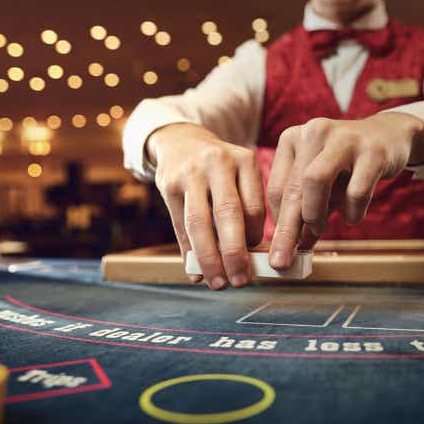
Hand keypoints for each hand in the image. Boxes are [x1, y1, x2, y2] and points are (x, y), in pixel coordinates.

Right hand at [147, 123, 265, 288]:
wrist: (181, 141)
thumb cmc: (219, 168)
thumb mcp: (239, 173)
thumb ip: (246, 207)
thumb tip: (251, 258)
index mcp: (244, 160)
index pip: (254, 207)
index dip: (255, 238)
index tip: (254, 259)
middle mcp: (218, 163)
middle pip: (228, 214)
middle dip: (235, 253)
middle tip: (241, 281)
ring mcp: (190, 173)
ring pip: (199, 223)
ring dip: (209, 258)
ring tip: (217, 283)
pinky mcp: (168, 184)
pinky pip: (179, 225)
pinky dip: (188, 253)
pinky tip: (195, 273)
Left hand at [266, 112, 423, 268]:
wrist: (388, 137)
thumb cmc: (345, 167)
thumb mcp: (321, 186)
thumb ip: (305, 213)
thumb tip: (291, 250)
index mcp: (292, 138)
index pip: (277, 188)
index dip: (278, 223)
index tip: (279, 249)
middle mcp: (313, 132)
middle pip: (293, 188)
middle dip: (287, 230)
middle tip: (283, 261)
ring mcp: (343, 139)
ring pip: (316, 180)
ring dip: (314, 214)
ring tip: (319, 229)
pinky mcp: (373, 152)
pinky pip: (356, 191)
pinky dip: (352, 212)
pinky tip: (352, 217)